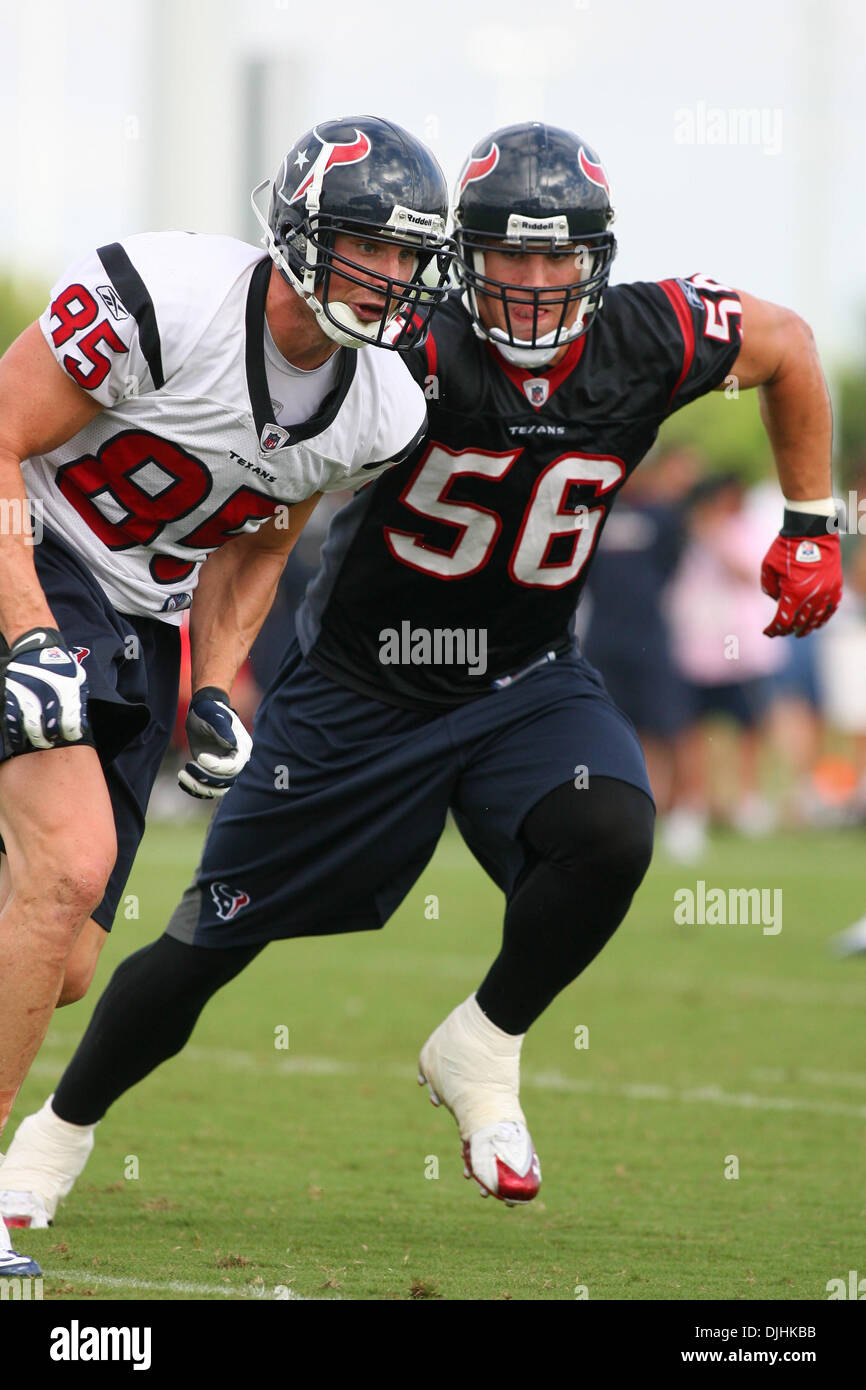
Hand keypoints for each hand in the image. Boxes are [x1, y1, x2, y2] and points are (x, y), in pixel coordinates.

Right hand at [2, 627, 87, 752]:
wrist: (35, 647)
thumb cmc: (60, 664)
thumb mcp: (77, 677)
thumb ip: (79, 699)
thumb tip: (81, 724)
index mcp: (66, 690)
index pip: (70, 723)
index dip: (72, 734)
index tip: (71, 735)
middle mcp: (47, 694)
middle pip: (49, 729)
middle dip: (51, 739)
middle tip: (52, 740)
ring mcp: (28, 695)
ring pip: (30, 728)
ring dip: (35, 739)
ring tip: (39, 741)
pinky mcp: (12, 695)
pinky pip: (12, 719)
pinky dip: (16, 733)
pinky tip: (20, 740)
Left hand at [178, 686, 251, 798]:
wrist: (203, 710)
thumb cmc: (210, 710)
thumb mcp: (215, 716)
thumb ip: (222, 729)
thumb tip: (231, 744)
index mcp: (242, 747)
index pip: (234, 766)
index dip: (217, 766)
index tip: (200, 757)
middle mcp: (236, 760)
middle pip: (226, 781)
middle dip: (205, 777)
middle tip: (188, 765)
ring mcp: (224, 767)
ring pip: (217, 789)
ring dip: (199, 786)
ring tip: (182, 773)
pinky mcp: (212, 771)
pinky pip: (207, 787)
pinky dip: (195, 788)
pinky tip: (182, 779)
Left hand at [761, 531, 841, 636]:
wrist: (813, 531)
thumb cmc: (787, 547)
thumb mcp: (768, 566)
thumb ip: (768, 586)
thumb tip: (776, 599)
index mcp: (794, 594)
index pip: (783, 621)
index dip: (774, 630)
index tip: (767, 632)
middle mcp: (812, 597)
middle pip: (799, 623)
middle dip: (788, 630)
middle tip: (781, 632)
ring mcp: (826, 593)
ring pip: (816, 619)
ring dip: (807, 628)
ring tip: (800, 632)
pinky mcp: (836, 586)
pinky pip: (831, 609)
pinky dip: (823, 618)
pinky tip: (817, 622)